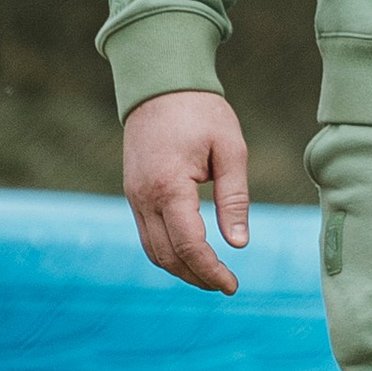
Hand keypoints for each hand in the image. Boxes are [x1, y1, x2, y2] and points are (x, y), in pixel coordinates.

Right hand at [123, 91, 251, 292]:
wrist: (160, 85)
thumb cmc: (201, 112)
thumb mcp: (230, 150)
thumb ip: (234, 198)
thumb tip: (239, 244)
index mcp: (170, 186)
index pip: (188, 245)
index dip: (211, 271)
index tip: (232, 285)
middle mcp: (144, 197)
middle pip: (167, 256)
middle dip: (196, 276)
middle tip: (227, 285)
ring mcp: (134, 197)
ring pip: (152, 250)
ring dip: (180, 269)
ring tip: (211, 275)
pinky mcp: (132, 193)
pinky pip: (147, 234)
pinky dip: (167, 252)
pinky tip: (191, 254)